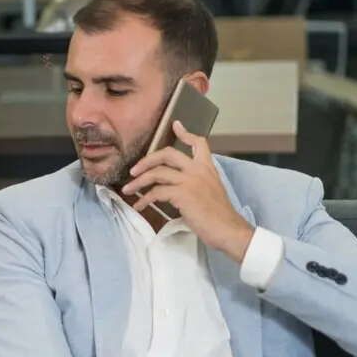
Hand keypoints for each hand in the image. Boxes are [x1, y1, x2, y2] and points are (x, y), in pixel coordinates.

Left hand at [122, 120, 254, 261]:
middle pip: (167, 153)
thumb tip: (176, 185)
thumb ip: (197, 182)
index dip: (185, 134)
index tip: (175, 126)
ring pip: (157, 173)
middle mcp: (199, 170)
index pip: (199, 143)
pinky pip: (156, 192)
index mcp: (208, 168)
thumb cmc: (219, 216)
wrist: (229, 230)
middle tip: (133, 170)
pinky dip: (144, 200)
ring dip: (138, 182)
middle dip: (146, 160)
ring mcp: (190, 181)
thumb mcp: (211, 191)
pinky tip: (140, 206)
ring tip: (128, 189)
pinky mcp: (183, 194)